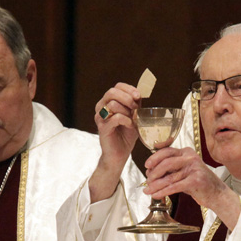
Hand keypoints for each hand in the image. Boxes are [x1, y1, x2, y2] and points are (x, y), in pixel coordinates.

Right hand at [90, 83, 141, 201]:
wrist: (120, 154)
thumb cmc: (126, 135)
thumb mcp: (134, 116)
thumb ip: (135, 104)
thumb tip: (140, 93)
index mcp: (108, 102)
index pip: (117, 86)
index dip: (129, 89)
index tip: (138, 96)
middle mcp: (101, 107)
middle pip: (112, 92)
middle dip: (127, 98)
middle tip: (135, 108)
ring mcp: (100, 117)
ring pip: (113, 104)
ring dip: (127, 111)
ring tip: (132, 120)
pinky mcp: (102, 127)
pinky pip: (116, 118)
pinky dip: (126, 120)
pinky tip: (130, 126)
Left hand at [145, 147, 240, 227]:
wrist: (216, 193)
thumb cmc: (198, 182)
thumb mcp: (184, 170)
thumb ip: (170, 168)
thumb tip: (150, 171)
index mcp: (187, 152)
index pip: (167, 151)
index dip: (154, 158)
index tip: (146, 166)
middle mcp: (191, 158)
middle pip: (166, 163)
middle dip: (154, 173)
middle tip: (147, 181)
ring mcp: (194, 169)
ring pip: (169, 177)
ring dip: (155, 185)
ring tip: (148, 190)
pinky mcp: (196, 181)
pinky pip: (174, 187)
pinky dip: (163, 192)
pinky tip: (156, 195)